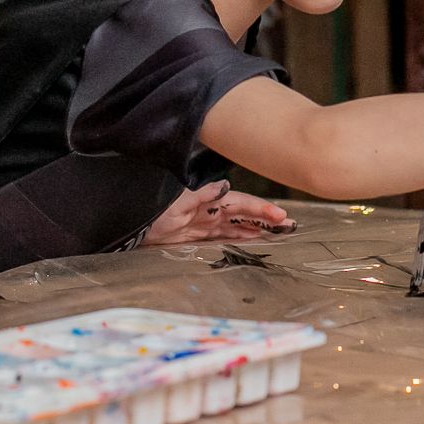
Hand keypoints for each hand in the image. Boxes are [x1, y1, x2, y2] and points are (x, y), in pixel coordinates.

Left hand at [140, 181, 295, 245]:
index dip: (261, 209)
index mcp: (208, 200)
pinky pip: (225, 235)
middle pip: (244, 214)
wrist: (132, 225)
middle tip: (291, 225)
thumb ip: (200, 195)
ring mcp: (205, 222)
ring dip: (258, 227)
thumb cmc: (151, 211)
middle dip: (266, 218)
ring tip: (280, 232)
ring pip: (238, 225)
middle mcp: (210, 210)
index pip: (241, 204)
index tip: (280, 215)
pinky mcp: (198, 234)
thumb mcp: (176, 203)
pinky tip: (254, 237)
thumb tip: (224, 185)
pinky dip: (241, 236)